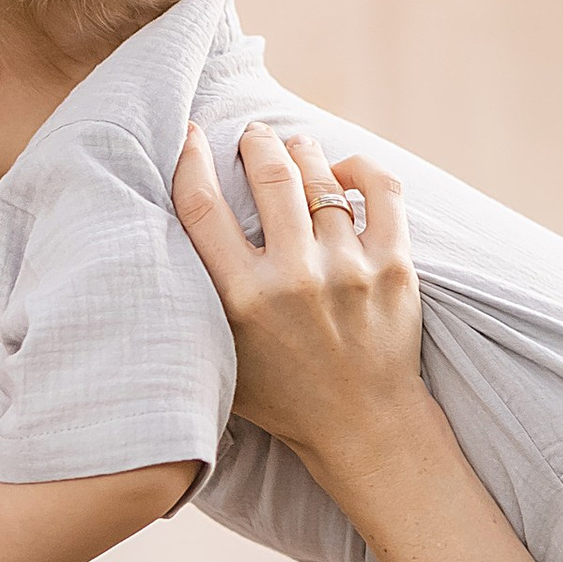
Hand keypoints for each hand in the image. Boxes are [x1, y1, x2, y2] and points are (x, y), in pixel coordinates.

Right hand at [171, 124, 426, 502]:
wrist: (364, 426)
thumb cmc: (284, 396)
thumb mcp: (222, 354)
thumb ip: (200, 300)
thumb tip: (170, 231)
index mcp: (242, 300)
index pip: (203, 206)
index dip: (189, 159)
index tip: (188, 135)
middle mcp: (294, 278)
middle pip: (269, 174)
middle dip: (256, 143)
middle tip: (252, 136)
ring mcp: (348, 269)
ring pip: (320, 176)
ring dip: (302, 152)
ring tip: (294, 149)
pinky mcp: (393, 266)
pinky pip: (380, 188)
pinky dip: (357, 168)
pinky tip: (343, 171)